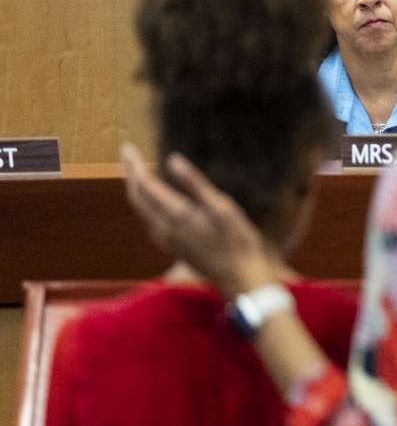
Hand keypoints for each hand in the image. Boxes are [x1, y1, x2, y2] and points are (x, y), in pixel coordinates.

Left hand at [121, 143, 278, 297]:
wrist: (240, 278)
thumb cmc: (238, 240)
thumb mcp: (222, 207)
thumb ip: (195, 184)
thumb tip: (172, 159)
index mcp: (176, 215)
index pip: (144, 185)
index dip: (134, 165)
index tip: (127, 147)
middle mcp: (163, 229)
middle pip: (137, 197)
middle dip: (130, 174)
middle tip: (127, 153)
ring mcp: (166, 240)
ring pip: (141, 210)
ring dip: (137, 188)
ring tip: (137, 171)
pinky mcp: (172, 246)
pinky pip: (151, 219)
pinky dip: (146, 202)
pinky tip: (154, 198)